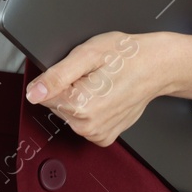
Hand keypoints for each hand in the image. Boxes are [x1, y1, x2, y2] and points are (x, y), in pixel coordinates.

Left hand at [25, 31, 163, 147]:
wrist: (156, 66)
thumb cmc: (127, 56)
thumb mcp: (87, 54)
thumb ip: (56, 76)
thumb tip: (34, 93)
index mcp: (80, 105)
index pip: (42, 94)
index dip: (55, 77)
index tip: (77, 70)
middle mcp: (88, 126)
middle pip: (55, 105)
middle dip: (67, 88)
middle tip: (91, 74)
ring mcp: (97, 134)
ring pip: (68, 114)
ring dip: (78, 98)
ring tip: (100, 83)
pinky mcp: (105, 136)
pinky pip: (82, 122)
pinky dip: (89, 109)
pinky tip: (105, 96)